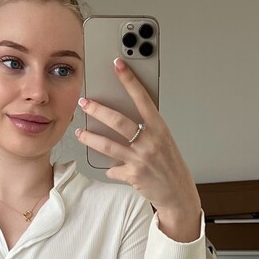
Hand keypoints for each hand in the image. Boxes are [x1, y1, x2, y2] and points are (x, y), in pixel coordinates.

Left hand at [76, 58, 202, 223]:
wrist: (178, 193)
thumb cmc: (170, 165)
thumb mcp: (164, 141)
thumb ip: (147, 129)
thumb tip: (124, 118)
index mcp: (160, 128)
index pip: (142, 98)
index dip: (129, 80)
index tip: (118, 65)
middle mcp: (150, 142)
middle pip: (118, 121)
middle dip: (98, 110)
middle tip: (84, 103)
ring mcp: (141, 159)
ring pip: (108, 145)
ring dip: (90, 138)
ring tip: (80, 132)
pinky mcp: (133, 175)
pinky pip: (113, 169)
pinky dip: (109, 168)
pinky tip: (108, 167)